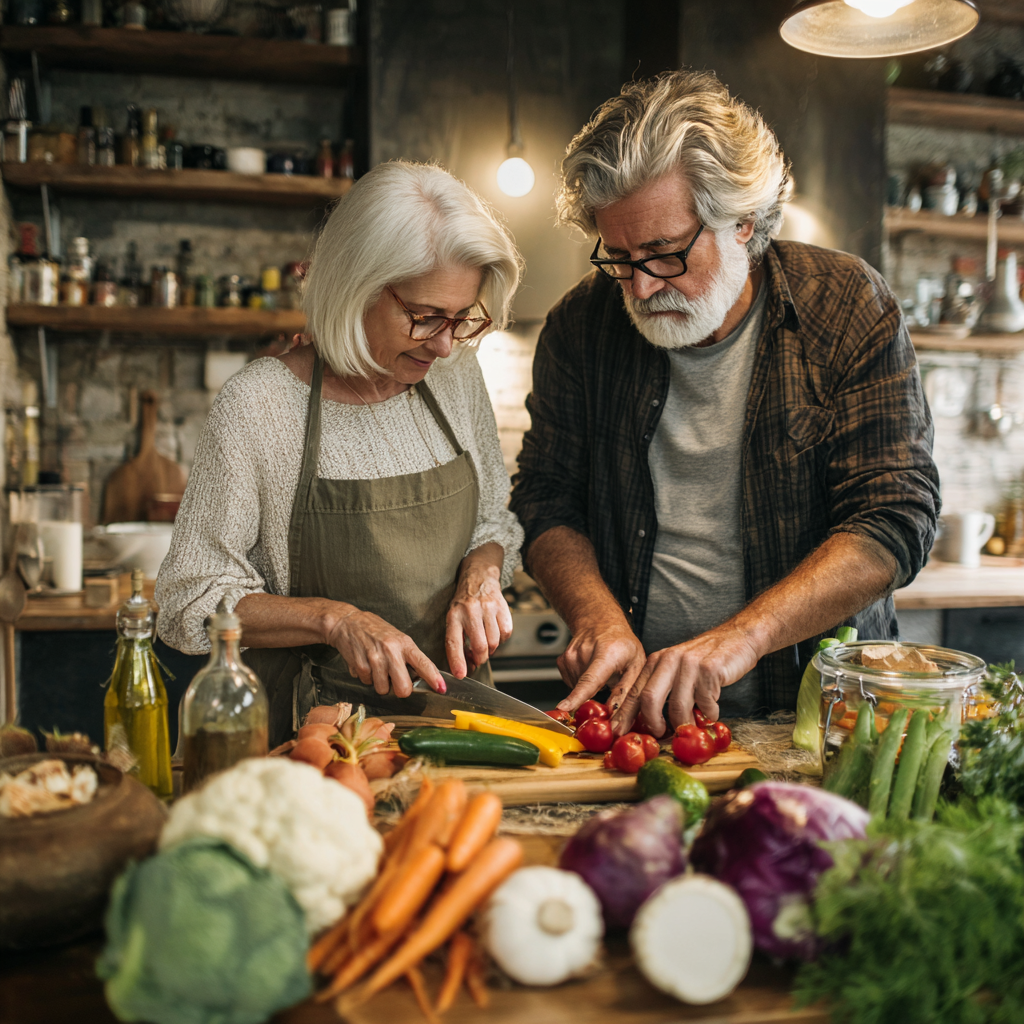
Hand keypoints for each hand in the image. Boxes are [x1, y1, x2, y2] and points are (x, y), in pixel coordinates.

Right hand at [324, 606, 443, 696]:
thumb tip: (421, 677)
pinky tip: (366, 663)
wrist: (348, 623)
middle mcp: (391, 651)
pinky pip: (368, 683)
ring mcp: (375, 659)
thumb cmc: (376, 631)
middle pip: (403, 689)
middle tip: (396, 680)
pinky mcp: (360, 666)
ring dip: (381, 683)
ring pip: (383, 689)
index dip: (433, 678)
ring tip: (377, 667)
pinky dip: (367, 678)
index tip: (441, 688)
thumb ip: (409, 656)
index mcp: (404, 644)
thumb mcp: (397, 638)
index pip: (423, 663)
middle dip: (400, 689)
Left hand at [445, 562, 512, 677]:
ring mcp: (488, 608)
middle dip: (480, 658)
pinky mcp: (502, 607)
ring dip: (491, 650)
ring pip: (494, 642)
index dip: (457, 661)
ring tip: (486, 643)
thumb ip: (458, 642)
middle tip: (478, 659)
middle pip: (479, 646)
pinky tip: (495, 633)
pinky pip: (506, 633)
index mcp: (454, 616)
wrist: (479, 577)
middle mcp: (470, 611)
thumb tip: (466, 667)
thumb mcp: (453, 618)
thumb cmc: (464, 604)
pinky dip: (502, 639)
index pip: (454, 642)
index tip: (461, 675)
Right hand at [555, 618, 646, 714]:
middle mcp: (585, 653)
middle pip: (587, 689)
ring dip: (591, 687)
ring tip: (600, 670)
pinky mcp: (562, 661)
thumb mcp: (637, 665)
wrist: (600, 621)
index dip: (577, 696)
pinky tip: (589, 668)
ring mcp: (570, 656)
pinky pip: (572, 683)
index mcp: (607, 653)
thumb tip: (616, 716)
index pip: (590, 679)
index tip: (564, 708)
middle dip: (598, 695)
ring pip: (579, 688)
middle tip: (610, 680)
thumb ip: (627, 691)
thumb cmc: (622, 643)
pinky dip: (581, 682)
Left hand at [611, 624, 759, 735]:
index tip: (617, 732)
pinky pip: (704, 704)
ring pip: (677, 706)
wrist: (737, 638)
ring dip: (684, 724)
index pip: (635, 691)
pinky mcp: (709, 670)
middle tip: (661, 735)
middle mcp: (669, 660)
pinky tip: (712, 711)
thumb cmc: (705, 661)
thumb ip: (663, 688)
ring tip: (691, 727)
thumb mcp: (677, 668)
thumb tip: (648, 722)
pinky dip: (709, 715)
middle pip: (649, 699)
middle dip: (652, 723)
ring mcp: (689, 664)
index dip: (624, 714)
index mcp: (657, 661)